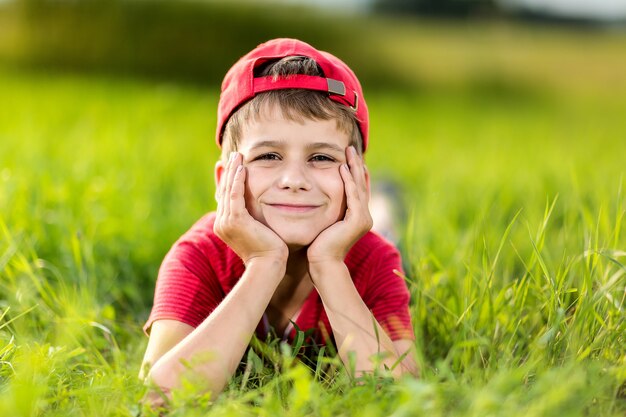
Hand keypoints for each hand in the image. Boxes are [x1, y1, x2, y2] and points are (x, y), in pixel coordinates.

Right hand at [214, 152, 287, 265]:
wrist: (268, 266)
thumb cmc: (269, 252)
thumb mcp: (259, 232)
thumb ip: (255, 220)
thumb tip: (259, 212)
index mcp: (224, 226)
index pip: (225, 197)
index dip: (228, 180)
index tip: (233, 165)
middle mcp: (221, 223)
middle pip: (224, 191)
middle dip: (229, 171)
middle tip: (234, 155)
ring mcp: (226, 222)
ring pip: (228, 190)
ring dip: (233, 171)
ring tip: (238, 156)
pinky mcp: (236, 220)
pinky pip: (235, 195)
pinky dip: (238, 180)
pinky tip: (242, 168)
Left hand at [307, 146, 372, 268]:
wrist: (323, 265)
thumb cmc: (318, 247)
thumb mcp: (324, 224)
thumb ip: (326, 211)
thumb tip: (314, 199)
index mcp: (358, 217)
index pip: (358, 189)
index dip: (355, 172)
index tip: (349, 157)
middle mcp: (364, 216)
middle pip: (362, 184)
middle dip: (356, 165)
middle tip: (351, 148)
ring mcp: (363, 218)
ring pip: (359, 186)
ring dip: (353, 167)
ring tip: (348, 152)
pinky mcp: (357, 220)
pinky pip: (353, 195)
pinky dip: (348, 181)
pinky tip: (342, 168)